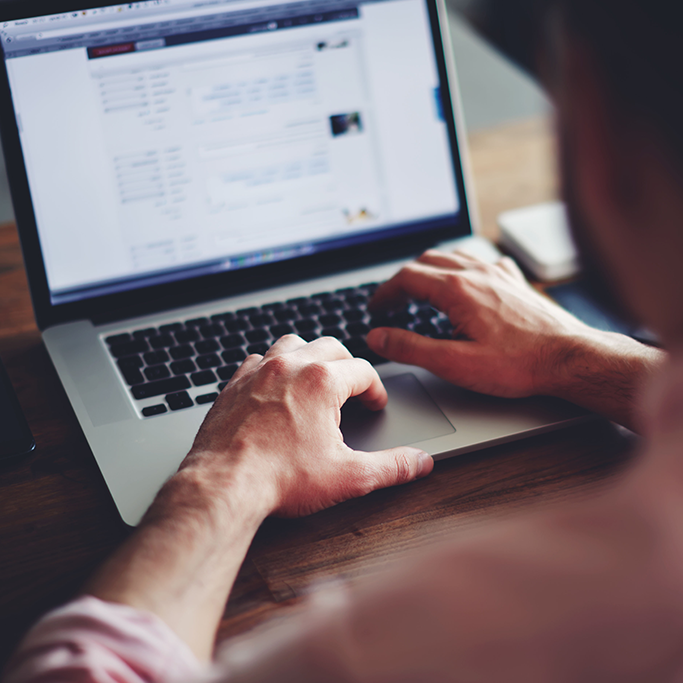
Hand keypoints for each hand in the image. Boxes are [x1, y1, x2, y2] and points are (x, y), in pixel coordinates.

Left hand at [183, 334, 432, 517]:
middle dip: (348, 365)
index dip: (376, 389)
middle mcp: (290, 366)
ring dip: (310, 356)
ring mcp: (258, 372)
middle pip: (331, 347)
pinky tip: (275, 387)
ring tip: (317, 378)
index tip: (375, 404)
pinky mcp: (234, 384)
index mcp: (322, 381)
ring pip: (293, 343)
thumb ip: (391, 466)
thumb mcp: (348, 476)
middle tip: (353, 389)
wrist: (223, 486)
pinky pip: (258, 359)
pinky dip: (272, 366)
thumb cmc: (280, 479)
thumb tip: (419, 462)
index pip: (363, 371)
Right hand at [367, 249, 605, 398]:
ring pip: (452, 256)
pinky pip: (480, 261)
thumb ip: (411, 348)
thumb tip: (378, 336)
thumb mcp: (454, 363)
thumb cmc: (518, 364)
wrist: (570, 357)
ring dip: (428, 270)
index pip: (406, 278)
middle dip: (403, 280)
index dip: (384, 293)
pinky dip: (460, 268)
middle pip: (426, 262)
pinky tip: (465, 281)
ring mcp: (498, 273)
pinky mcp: (514, 281)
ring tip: (419, 289)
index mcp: (457, 289)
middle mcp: (477, 273)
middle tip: (392, 302)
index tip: (375, 308)